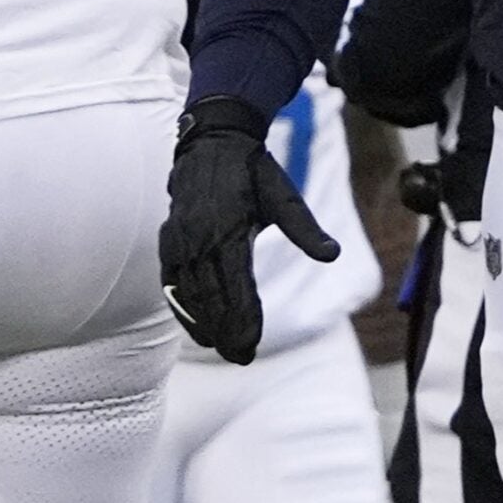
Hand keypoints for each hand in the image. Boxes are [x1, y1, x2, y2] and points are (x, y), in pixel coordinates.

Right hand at [158, 95, 338, 364]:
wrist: (212, 145)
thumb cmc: (253, 173)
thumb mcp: (284, 196)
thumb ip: (306, 228)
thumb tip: (333, 255)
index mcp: (229, 231)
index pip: (237, 286)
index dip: (244, 318)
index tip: (253, 344)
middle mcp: (199, 241)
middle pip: (212, 298)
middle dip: (227, 330)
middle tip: (243, 357)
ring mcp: (179, 244)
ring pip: (191, 295)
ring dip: (206, 325)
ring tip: (225, 349)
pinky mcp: (168, 244)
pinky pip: (172, 285)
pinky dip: (183, 309)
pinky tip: (198, 329)